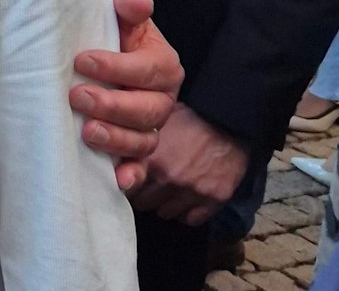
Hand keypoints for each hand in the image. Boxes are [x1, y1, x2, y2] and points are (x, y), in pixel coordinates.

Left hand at [71, 0, 182, 189]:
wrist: (99, 63)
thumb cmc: (109, 39)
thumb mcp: (119, 18)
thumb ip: (126, 7)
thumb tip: (136, 2)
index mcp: (161, 65)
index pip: (148, 69)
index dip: (117, 67)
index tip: (82, 60)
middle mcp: (161, 100)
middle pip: (148, 110)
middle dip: (113, 106)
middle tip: (78, 96)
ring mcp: (149, 128)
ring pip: (143, 141)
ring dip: (117, 139)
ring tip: (87, 131)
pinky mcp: (135, 153)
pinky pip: (140, 169)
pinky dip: (131, 176)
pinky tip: (117, 180)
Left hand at [131, 104, 250, 224]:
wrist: (226, 120)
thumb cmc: (186, 119)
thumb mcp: (154, 127)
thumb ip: (133, 146)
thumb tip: (112, 158)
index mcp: (150, 160)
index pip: (125, 189)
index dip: (124, 184)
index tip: (126, 181)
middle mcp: (169, 179)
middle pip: (143, 204)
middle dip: (143, 195)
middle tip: (148, 185)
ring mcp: (192, 191)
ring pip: (165, 214)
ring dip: (163, 204)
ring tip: (167, 190)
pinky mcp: (215, 199)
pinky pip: (191, 220)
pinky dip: (186, 213)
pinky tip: (185, 199)